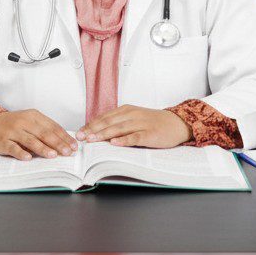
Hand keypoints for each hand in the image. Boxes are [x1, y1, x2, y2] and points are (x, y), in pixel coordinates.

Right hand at [0, 109, 78, 160]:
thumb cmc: (14, 125)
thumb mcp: (29, 122)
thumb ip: (44, 130)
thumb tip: (64, 142)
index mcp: (33, 116)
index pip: (52, 126)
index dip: (64, 136)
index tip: (74, 146)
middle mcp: (23, 121)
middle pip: (43, 133)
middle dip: (57, 143)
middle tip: (68, 152)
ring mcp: (12, 131)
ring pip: (30, 140)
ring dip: (42, 148)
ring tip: (53, 155)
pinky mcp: (2, 141)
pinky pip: (13, 147)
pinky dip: (21, 152)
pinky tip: (28, 158)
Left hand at [76, 105, 190, 148]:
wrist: (176, 123)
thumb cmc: (153, 123)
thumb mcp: (134, 118)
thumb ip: (118, 123)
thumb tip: (98, 133)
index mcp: (126, 110)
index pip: (104, 117)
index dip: (90, 125)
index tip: (79, 132)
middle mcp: (131, 115)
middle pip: (108, 122)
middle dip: (92, 130)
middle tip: (80, 137)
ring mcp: (141, 124)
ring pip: (119, 129)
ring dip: (104, 134)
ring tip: (92, 140)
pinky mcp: (150, 134)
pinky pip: (135, 137)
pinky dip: (124, 140)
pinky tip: (115, 143)